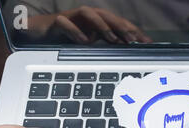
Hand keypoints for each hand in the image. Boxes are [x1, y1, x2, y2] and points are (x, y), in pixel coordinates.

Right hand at [29, 6, 151, 43]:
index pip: (120, 24)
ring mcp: (74, 17)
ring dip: (103, 26)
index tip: (148, 43)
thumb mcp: (91, 43)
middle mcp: (88, 17)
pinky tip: (83, 41)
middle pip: (109, 17)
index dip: (134, 32)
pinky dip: (75, 31)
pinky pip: (67, 23)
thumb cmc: (68, 37)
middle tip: (135, 40)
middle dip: (123, 27)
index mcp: (98, 22)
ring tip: (112, 39)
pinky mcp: (58, 21)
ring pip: (90, 15)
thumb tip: (127, 52)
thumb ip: (106, 45)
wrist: (40, 32)